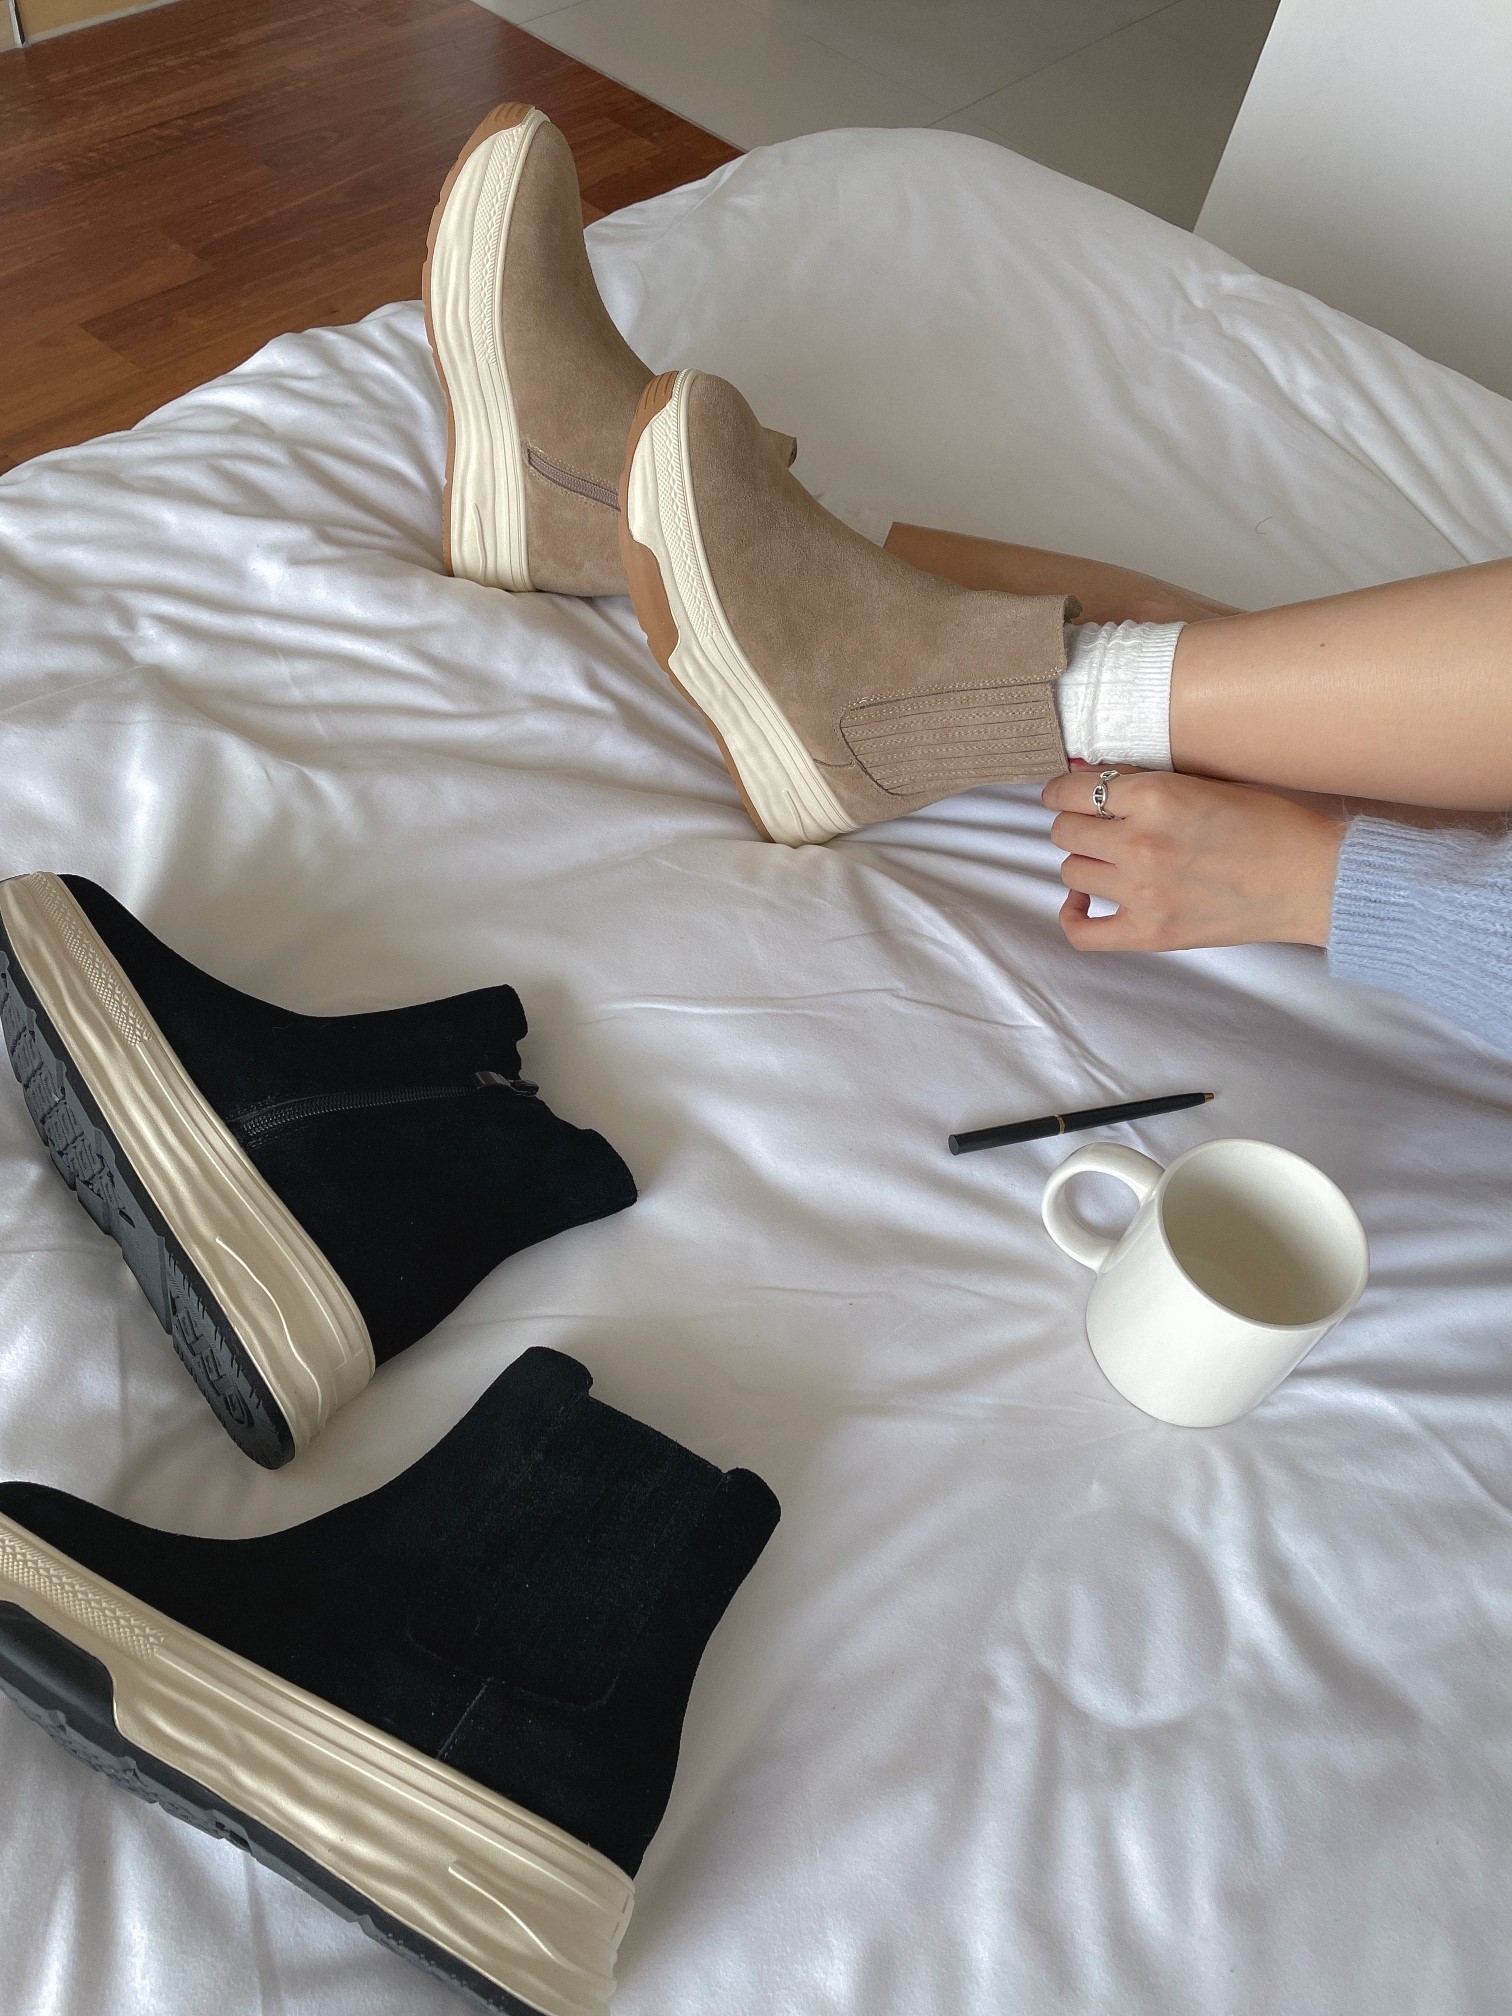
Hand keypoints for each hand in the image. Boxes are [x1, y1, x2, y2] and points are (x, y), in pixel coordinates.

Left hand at [1040, 768, 1345, 951]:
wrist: (1313, 879)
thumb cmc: (1270, 825)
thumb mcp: (1205, 783)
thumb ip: (1146, 783)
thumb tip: (1092, 778)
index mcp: (1156, 796)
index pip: (1073, 791)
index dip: (1062, 790)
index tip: (1063, 794)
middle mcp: (1140, 843)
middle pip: (1066, 831)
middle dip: (1077, 824)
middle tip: (1095, 825)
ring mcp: (1142, 892)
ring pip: (1071, 871)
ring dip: (1084, 862)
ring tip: (1108, 859)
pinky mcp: (1150, 933)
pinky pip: (1082, 932)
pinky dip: (1073, 915)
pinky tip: (1082, 900)